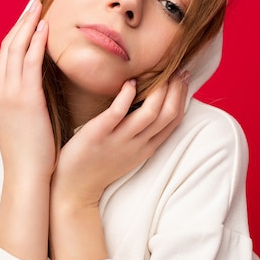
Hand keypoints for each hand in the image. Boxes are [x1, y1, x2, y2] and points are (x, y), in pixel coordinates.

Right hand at [0, 0, 54, 178]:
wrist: (26, 172)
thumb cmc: (29, 148)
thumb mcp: (20, 118)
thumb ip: (24, 95)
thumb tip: (38, 81)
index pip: (3, 55)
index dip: (16, 33)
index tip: (29, 17)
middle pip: (7, 46)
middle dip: (21, 22)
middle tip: (35, 2)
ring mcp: (6, 92)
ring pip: (15, 48)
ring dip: (28, 24)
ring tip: (40, 7)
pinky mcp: (23, 97)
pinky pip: (29, 61)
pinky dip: (36, 42)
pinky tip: (46, 28)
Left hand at [51, 71, 189, 207]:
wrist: (74, 189)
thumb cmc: (99, 165)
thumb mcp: (129, 152)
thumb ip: (141, 133)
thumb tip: (150, 107)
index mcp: (146, 147)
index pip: (174, 120)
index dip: (183, 97)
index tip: (184, 77)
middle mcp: (137, 144)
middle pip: (167, 115)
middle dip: (177, 90)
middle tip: (178, 69)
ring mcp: (118, 140)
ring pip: (149, 114)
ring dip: (158, 91)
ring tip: (159, 72)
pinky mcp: (98, 135)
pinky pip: (117, 114)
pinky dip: (126, 97)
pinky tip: (130, 82)